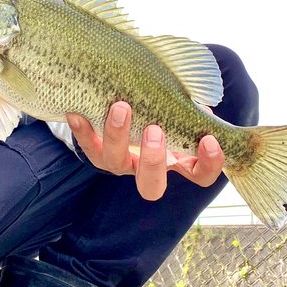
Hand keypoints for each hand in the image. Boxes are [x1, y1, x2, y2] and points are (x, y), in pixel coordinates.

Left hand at [68, 102, 223, 200]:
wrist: (122, 106)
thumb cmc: (160, 107)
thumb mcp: (178, 107)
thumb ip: (189, 105)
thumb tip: (199, 101)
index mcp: (175, 160)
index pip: (199, 174)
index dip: (209, 164)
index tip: (209, 140)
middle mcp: (146, 168)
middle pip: (151, 186)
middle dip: (152, 160)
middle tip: (155, 130)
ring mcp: (120, 162)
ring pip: (115, 163)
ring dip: (118, 136)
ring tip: (121, 107)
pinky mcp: (97, 150)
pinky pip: (88, 146)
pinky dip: (83, 131)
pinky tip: (77, 113)